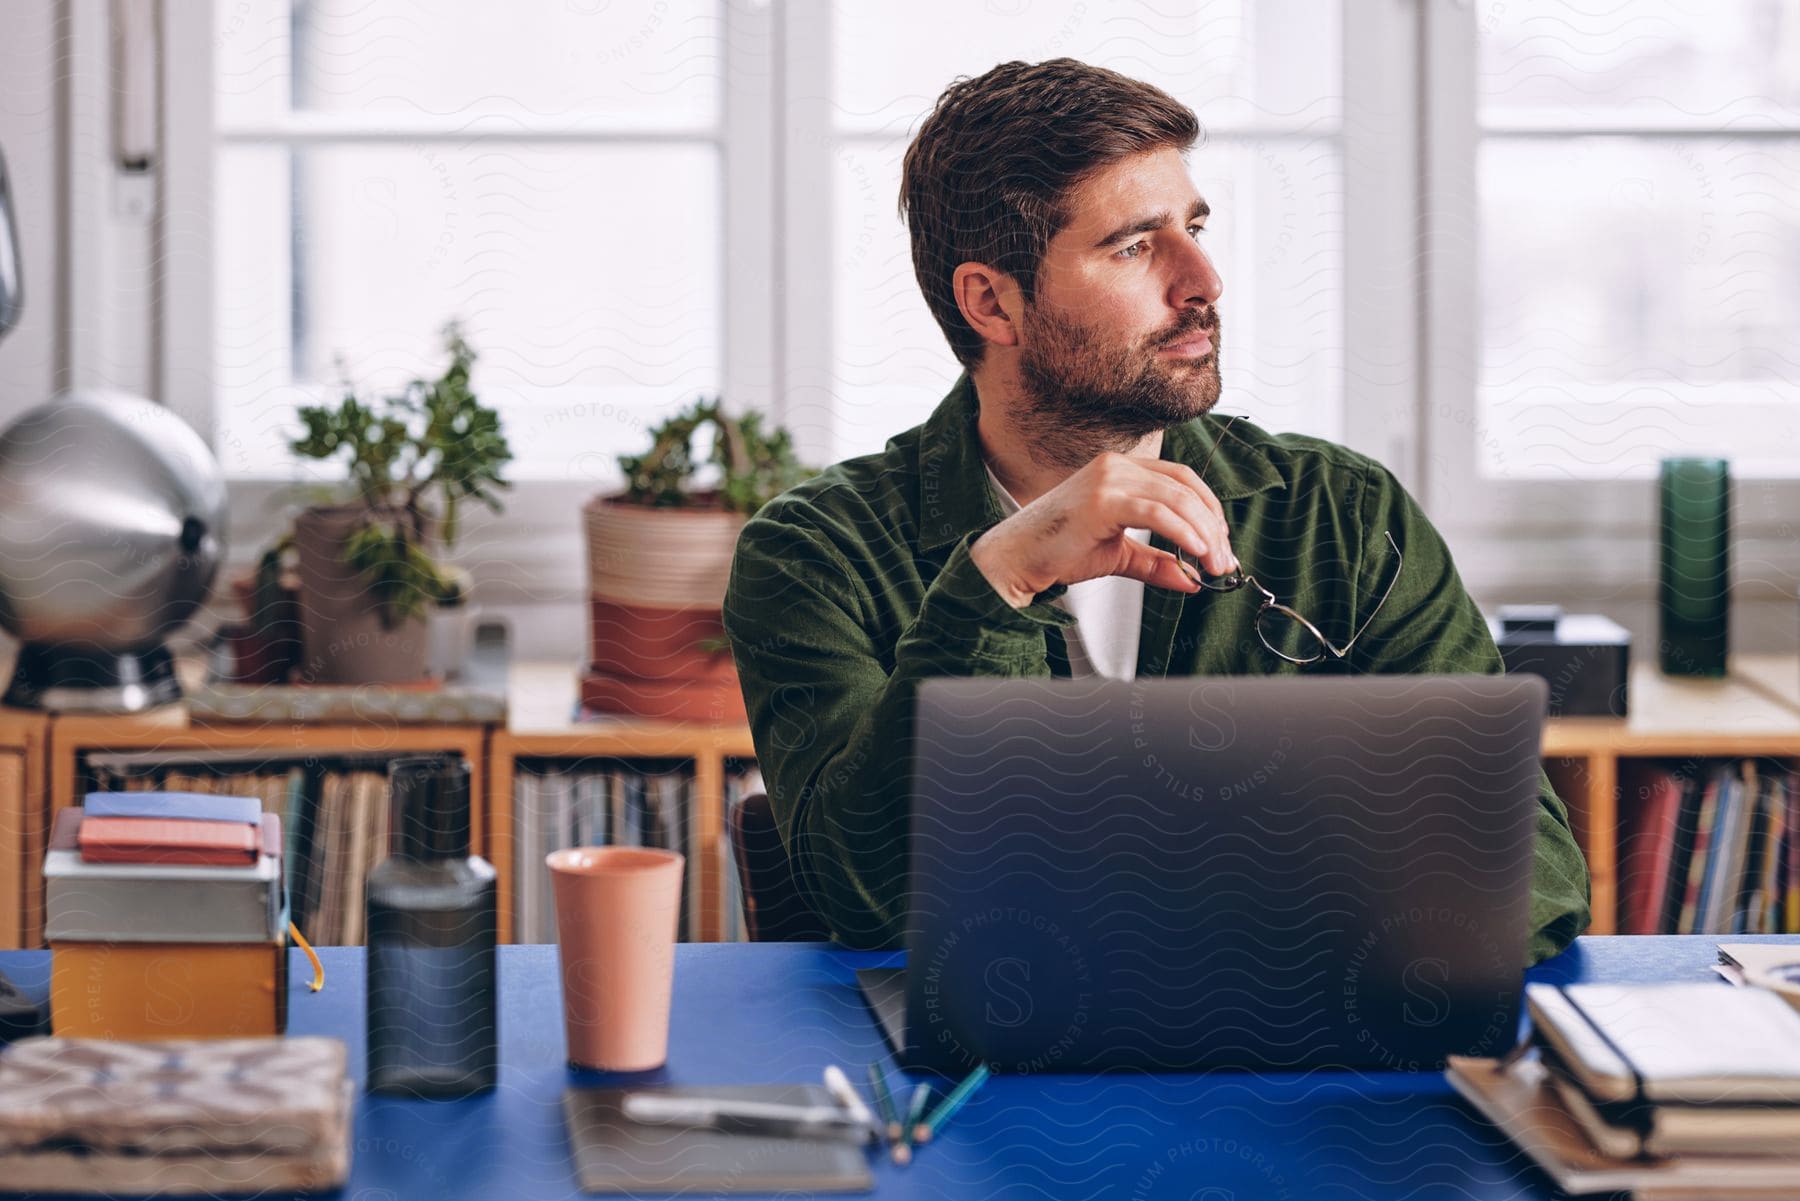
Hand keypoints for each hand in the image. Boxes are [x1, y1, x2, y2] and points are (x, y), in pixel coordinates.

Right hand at [969, 452, 1237, 607]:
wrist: (1016, 559)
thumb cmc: (1057, 550)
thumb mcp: (1119, 555)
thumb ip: (1156, 562)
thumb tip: (1192, 578)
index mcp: (1122, 470)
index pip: (1182, 480)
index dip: (1209, 511)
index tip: (1221, 545)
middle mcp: (1117, 466)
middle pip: (1185, 488)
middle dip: (1213, 527)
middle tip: (1223, 562)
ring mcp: (1109, 479)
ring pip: (1177, 499)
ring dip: (1204, 535)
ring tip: (1213, 565)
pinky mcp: (1102, 499)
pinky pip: (1156, 512)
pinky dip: (1183, 533)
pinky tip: (1195, 554)